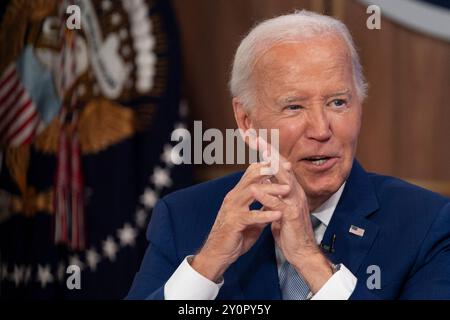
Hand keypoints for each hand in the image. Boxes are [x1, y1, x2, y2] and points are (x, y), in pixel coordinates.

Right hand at [191, 162, 289, 281]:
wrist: (218, 254)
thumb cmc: (234, 236)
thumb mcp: (251, 219)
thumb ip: (261, 208)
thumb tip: (275, 201)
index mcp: (237, 195)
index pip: (251, 173)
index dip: (268, 167)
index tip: (285, 164)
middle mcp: (233, 197)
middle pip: (252, 177)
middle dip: (271, 171)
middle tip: (288, 169)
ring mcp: (232, 209)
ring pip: (252, 192)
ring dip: (271, 189)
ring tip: (288, 189)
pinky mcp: (234, 222)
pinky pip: (252, 215)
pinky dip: (266, 214)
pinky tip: (279, 214)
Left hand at [256, 138, 332, 292]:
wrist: (301, 252)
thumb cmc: (289, 230)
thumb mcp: (280, 208)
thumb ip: (274, 194)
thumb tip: (265, 182)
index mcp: (291, 190)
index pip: (279, 166)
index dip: (268, 152)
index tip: (255, 139)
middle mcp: (295, 193)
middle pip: (282, 167)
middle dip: (270, 152)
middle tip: (257, 138)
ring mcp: (295, 204)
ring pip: (284, 182)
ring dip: (271, 169)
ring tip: (259, 156)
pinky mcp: (292, 217)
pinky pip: (279, 205)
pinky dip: (267, 197)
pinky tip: (256, 190)